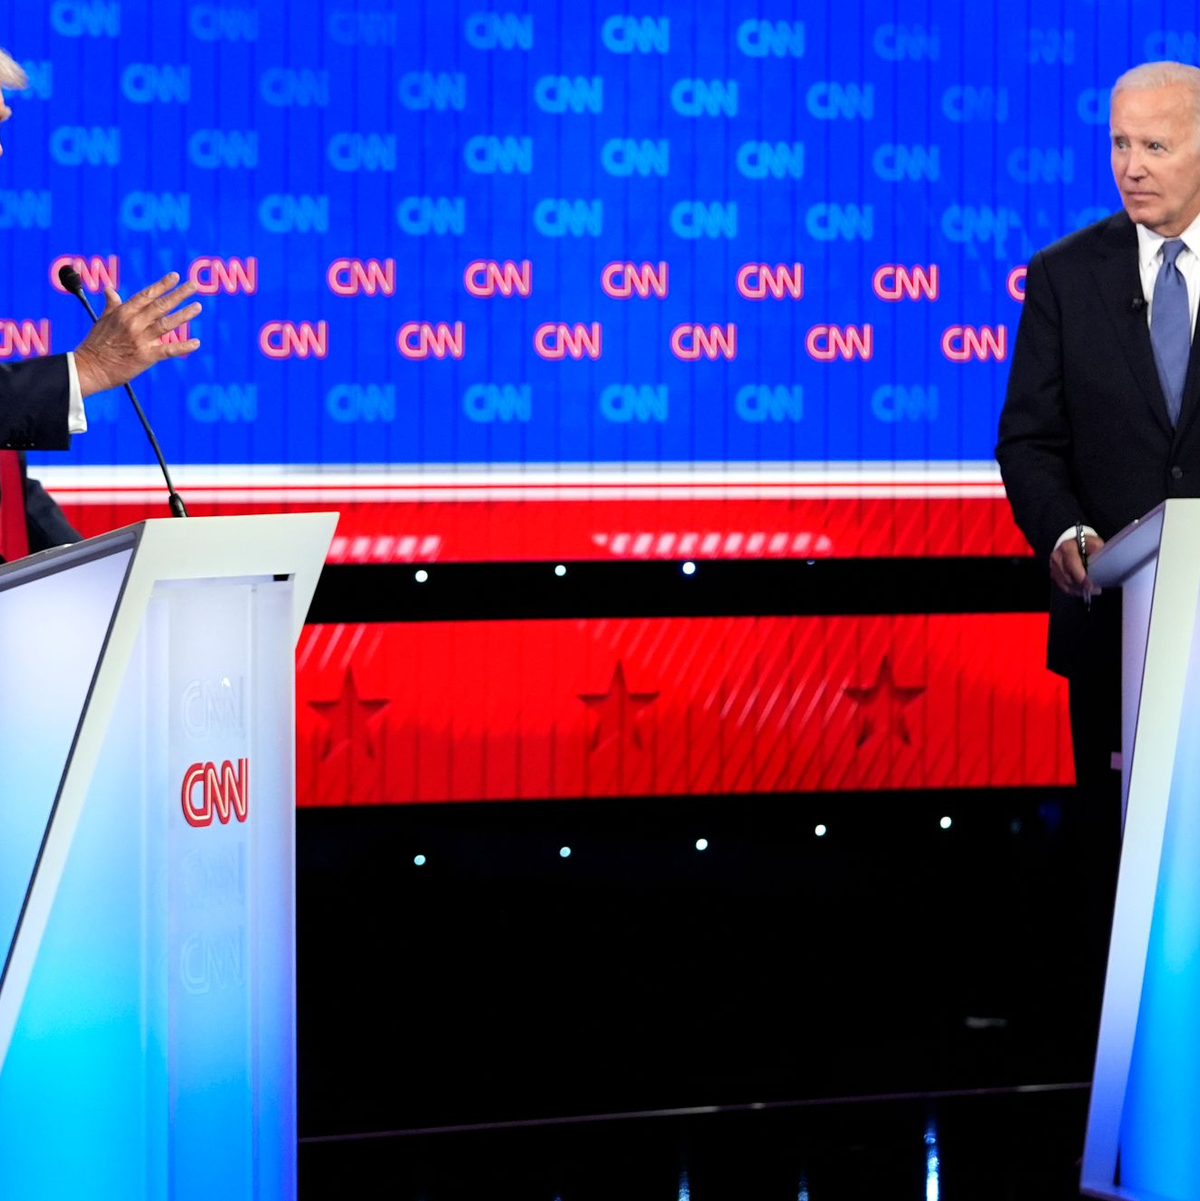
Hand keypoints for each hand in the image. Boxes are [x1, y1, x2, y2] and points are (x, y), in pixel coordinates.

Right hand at [73, 272, 201, 396]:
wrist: (90, 368)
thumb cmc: (96, 344)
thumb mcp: (102, 320)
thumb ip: (112, 305)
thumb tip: (109, 289)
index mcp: (123, 312)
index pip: (146, 294)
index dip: (162, 285)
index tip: (175, 276)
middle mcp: (133, 323)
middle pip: (160, 305)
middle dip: (179, 294)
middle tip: (194, 285)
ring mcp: (141, 339)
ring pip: (167, 323)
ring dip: (184, 314)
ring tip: (197, 306)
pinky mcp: (146, 356)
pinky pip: (169, 350)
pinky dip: (183, 346)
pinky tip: (196, 342)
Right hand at [1049, 533, 1103, 598]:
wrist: (1073, 544)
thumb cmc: (1085, 544)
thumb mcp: (1094, 543)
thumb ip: (1097, 550)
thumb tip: (1100, 560)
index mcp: (1067, 547)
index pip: (1072, 564)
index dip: (1081, 577)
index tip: (1090, 585)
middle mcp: (1057, 557)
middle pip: (1068, 576)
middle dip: (1082, 585)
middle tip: (1095, 589)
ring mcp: (1053, 566)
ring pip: (1065, 583)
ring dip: (1078, 589)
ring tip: (1091, 589)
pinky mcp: (1053, 574)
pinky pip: (1063, 586)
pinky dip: (1073, 590)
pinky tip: (1082, 590)